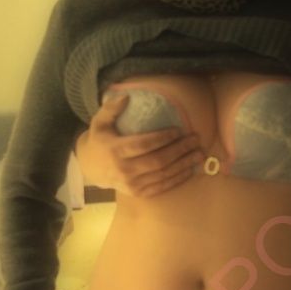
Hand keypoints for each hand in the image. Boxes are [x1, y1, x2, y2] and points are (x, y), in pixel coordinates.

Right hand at [75, 93, 205, 197]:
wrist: (92, 169)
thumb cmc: (100, 141)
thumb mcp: (99, 122)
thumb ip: (111, 109)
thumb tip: (126, 96)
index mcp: (115, 150)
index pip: (143, 145)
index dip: (163, 138)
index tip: (179, 130)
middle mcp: (124, 170)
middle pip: (158, 161)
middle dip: (179, 150)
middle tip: (195, 140)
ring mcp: (132, 184)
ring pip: (163, 175)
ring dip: (184, 165)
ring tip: (199, 154)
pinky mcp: (138, 193)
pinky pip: (162, 187)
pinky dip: (178, 179)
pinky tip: (190, 170)